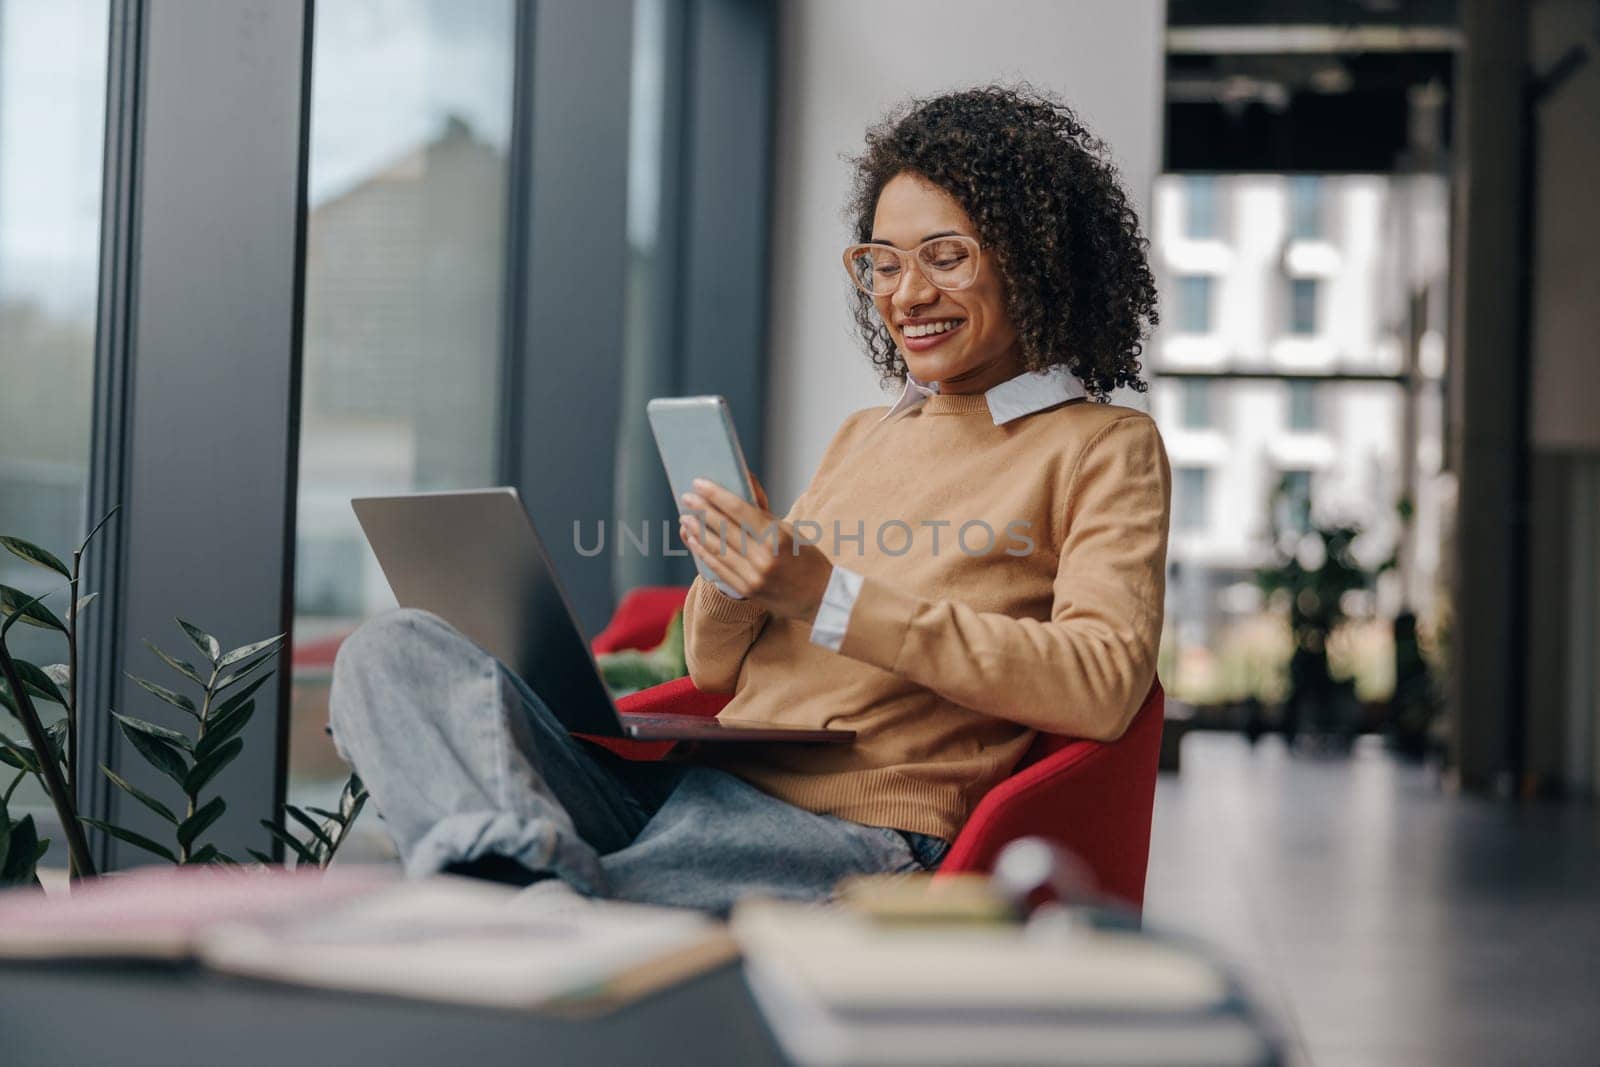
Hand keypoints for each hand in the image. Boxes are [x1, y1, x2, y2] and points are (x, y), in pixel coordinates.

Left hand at [677, 477, 831, 622]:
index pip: (740, 510)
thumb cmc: (807, 557)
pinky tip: (694, 541)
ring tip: (686, 518)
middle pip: (725, 528)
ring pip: (718, 549)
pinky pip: (720, 568)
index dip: (716, 495)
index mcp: (777, 537)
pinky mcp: (748, 590)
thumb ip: (763, 511)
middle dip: (703, 511)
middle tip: (687, 498)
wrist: (821, 596)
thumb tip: (744, 482)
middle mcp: (764, 557)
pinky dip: (705, 553)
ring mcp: (754, 576)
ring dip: (698, 532)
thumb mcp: (790, 530)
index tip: (700, 484)